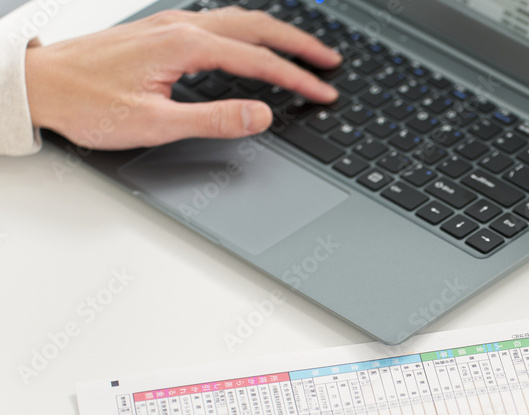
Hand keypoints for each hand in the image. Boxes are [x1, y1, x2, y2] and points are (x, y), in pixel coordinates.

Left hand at [24, 7, 340, 148]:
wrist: (39, 84)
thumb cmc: (87, 104)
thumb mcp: (155, 123)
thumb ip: (215, 118)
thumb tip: (262, 114)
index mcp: (185, 47)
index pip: (259, 61)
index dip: (297, 79)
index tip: (325, 92)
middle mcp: (181, 27)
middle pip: (257, 27)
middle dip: (300, 44)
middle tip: (331, 60)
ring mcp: (170, 24)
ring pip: (239, 19)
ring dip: (277, 33)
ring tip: (304, 49)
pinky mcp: (160, 30)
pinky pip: (219, 20)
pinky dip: (250, 29)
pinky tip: (252, 41)